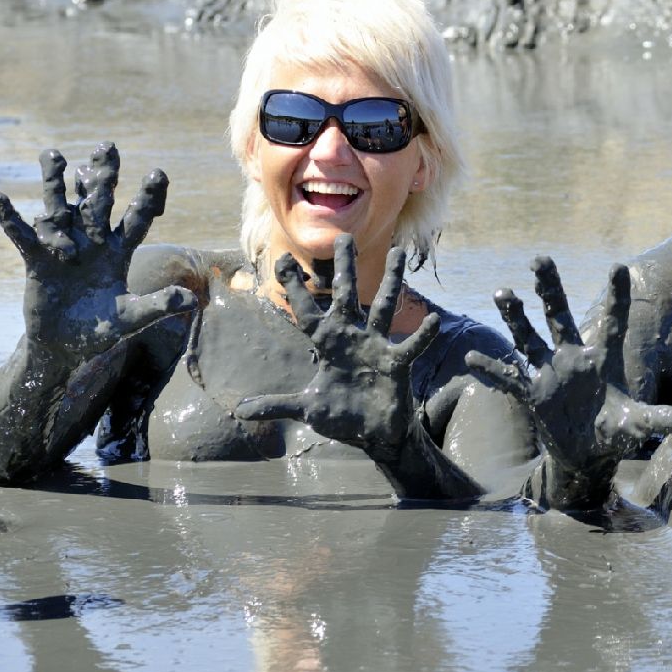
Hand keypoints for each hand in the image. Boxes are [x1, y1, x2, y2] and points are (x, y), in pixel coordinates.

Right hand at [0, 143, 194, 361]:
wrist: (66, 345)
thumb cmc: (102, 330)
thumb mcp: (130, 319)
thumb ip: (157, 306)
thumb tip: (190, 300)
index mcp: (119, 252)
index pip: (137, 219)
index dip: (147, 198)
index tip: (158, 173)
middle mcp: (92, 242)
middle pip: (98, 203)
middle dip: (103, 176)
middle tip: (108, 147)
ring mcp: (64, 246)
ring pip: (60, 208)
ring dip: (55, 183)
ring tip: (54, 154)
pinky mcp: (37, 258)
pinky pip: (22, 235)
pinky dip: (10, 217)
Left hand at [233, 236, 438, 459]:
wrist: (374, 434)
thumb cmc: (343, 416)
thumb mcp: (307, 408)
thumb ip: (277, 405)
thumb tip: (239, 410)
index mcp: (328, 344)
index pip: (307, 311)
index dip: (295, 288)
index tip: (282, 261)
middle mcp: (352, 337)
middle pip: (347, 296)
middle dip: (346, 267)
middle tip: (344, 237)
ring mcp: (376, 347)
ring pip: (384, 307)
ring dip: (392, 281)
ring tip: (399, 253)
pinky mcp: (396, 364)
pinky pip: (410, 346)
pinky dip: (422, 335)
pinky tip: (432, 320)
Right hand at [467, 257, 671, 487]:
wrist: (587, 455)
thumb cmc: (615, 433)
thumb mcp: (636, 427)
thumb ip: (655, 421)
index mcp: (603, 360)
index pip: (612, 323)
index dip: (615, 297)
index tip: (618, 266)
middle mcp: (574, 358)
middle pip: (560, 315)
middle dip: (550, 289)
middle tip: (539, 259)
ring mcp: (550, 373)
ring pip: (530, 337)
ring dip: (516, 317)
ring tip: (502, 293)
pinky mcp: (533, 393)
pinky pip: (509, 377)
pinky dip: (492, 369)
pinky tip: (471, 359)